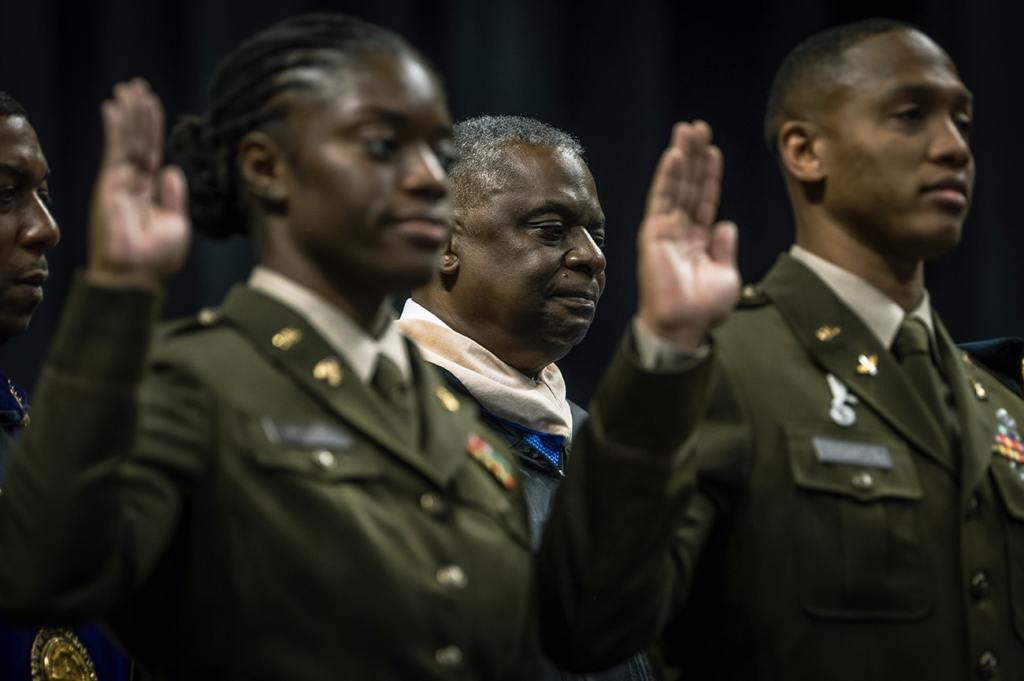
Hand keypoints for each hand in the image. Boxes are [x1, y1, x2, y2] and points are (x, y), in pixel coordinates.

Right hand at [86, 79, 189, 289]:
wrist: (136, 275)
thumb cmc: (157, 258)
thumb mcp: (176, 224)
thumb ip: (173, 197)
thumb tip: (172, 169)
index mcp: (151, 194)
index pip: (153, 154)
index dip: (154, 130)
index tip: (154, 106)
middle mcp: (134, 184)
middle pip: (138, 141)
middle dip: (140, 114)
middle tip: (139, 87)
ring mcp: (121, 182)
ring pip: (127, 140)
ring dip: (130, 113)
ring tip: (131, 88)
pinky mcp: (111, 183)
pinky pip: (115, 149)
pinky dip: (115, 127)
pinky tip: (114, 107)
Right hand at [636, 121, 739, 351]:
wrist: (684, 326)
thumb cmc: (704, 309)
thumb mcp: (726, 275)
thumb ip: (724, 249)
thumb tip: (726, 225)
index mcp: (697, 240)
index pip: (704, 199)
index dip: (709, 174)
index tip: (713, 150)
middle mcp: (680, 231)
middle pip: (688, 185)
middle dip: (694, 156)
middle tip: (698, 127)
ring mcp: (666, 230)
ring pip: (675, 186)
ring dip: (682, 157)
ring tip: (687, 130)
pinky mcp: (654, 234)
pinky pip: (662, 199)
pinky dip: (668, 176)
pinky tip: (675, 154)